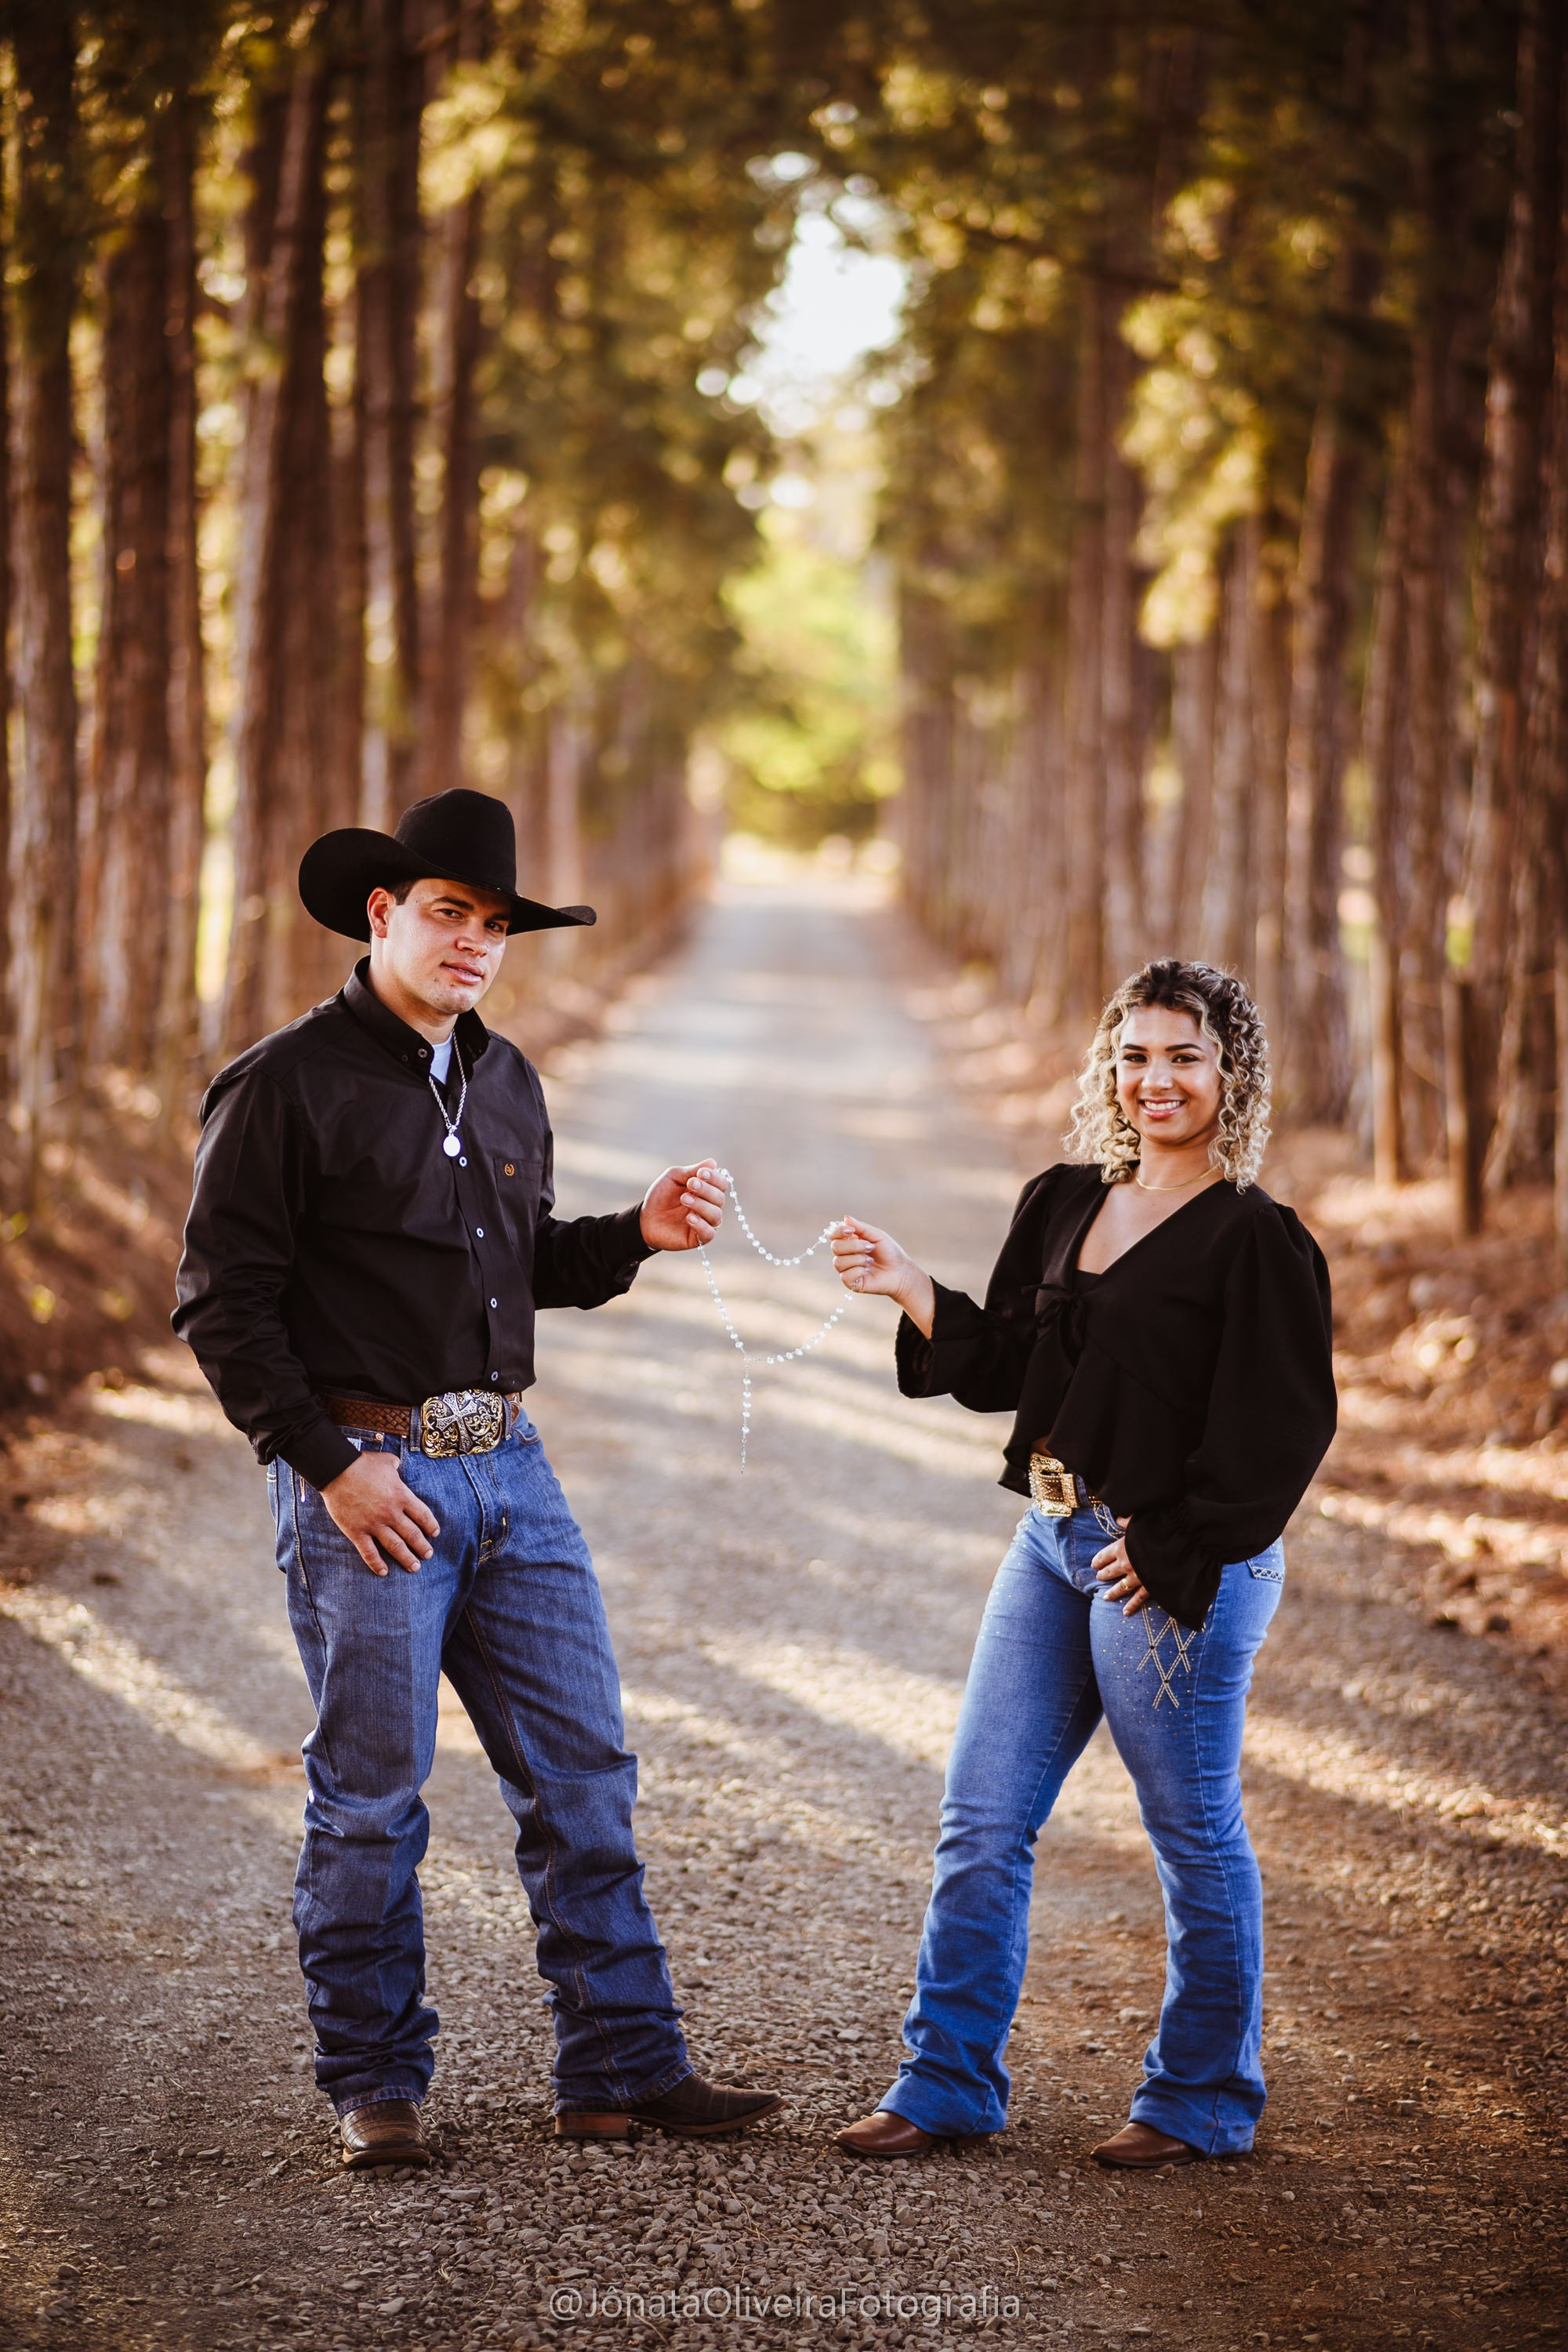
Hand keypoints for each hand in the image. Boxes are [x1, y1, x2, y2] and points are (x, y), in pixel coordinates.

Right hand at [321, 1448, 440, 1576]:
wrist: (337, 1470)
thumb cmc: (363, 1463)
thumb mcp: (386, 1461)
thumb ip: (395, 1466)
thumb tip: (397, 1466)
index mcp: (401, 1496)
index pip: (422, 1515)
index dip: (431, 1526)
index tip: (435, 1534)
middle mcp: (391, 1513)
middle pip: (412, 1534)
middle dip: (422, 1546)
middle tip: (428, 1555)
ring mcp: (374, 1524)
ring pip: (395, 1546)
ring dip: (406, 1558)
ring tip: (415, 1567)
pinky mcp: (356, 1531)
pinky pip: (369, 1552)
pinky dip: (376, 1564)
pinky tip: (383, 1572)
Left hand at [639, 1159, 728, 1252]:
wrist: (645, 1219)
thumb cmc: (661, 1196)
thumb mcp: (673, 1177)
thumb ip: (691, 1171)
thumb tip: (712, 1163)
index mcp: (706, 1190)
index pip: (721, 1183)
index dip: (715, 1177)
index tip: (701, 1173)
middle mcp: (709, 1206)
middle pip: (720, 1198)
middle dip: (706, 1190)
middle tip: (690, 1185)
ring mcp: (705, 1222)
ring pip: (716, 1215)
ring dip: (701, 1205)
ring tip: (684, 1199)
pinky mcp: (698, 1238)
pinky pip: (709, 1233)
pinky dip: (701, 1224)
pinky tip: (689, 1217)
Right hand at [830, 1215, 935, 1338]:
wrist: (901, 1271)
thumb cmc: (890, 1252)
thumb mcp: (877, 1236)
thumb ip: (861, 1227)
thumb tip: (845, 1218)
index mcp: (849, 1242)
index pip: (833, 1235)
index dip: (838, 1231)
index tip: (851, 1231)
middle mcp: (845, 1255)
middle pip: (835, 1247)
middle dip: (853, 1245)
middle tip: (870, 1247)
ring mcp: (847, 1269)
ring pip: (838, 1262)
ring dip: (857, 1259)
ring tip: (871, 1260)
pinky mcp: (851, 1283)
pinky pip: (845, 1276)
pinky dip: (858, 1271)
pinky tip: (868, 1271)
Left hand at [1092, 1519, 1150, 1615]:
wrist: (1178, 1546)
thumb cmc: (1158, 1530)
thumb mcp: (1140, 1521)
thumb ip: (1127, 1521)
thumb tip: (1118, 1518)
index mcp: (1121, 1547)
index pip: (1104, 1555)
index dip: (1098, 1560)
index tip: (1094, 1564)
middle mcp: (1126, 1563)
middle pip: (1109, 1572)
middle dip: (1103, 1575)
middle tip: (1099, 1577)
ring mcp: (1137, 1577)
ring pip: (1120, 1587)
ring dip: (1112, 1592)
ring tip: (1105, 1597)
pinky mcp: (1149, 1586)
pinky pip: (1138, 1598)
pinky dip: (1132, 1605)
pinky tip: (1125, 1612)